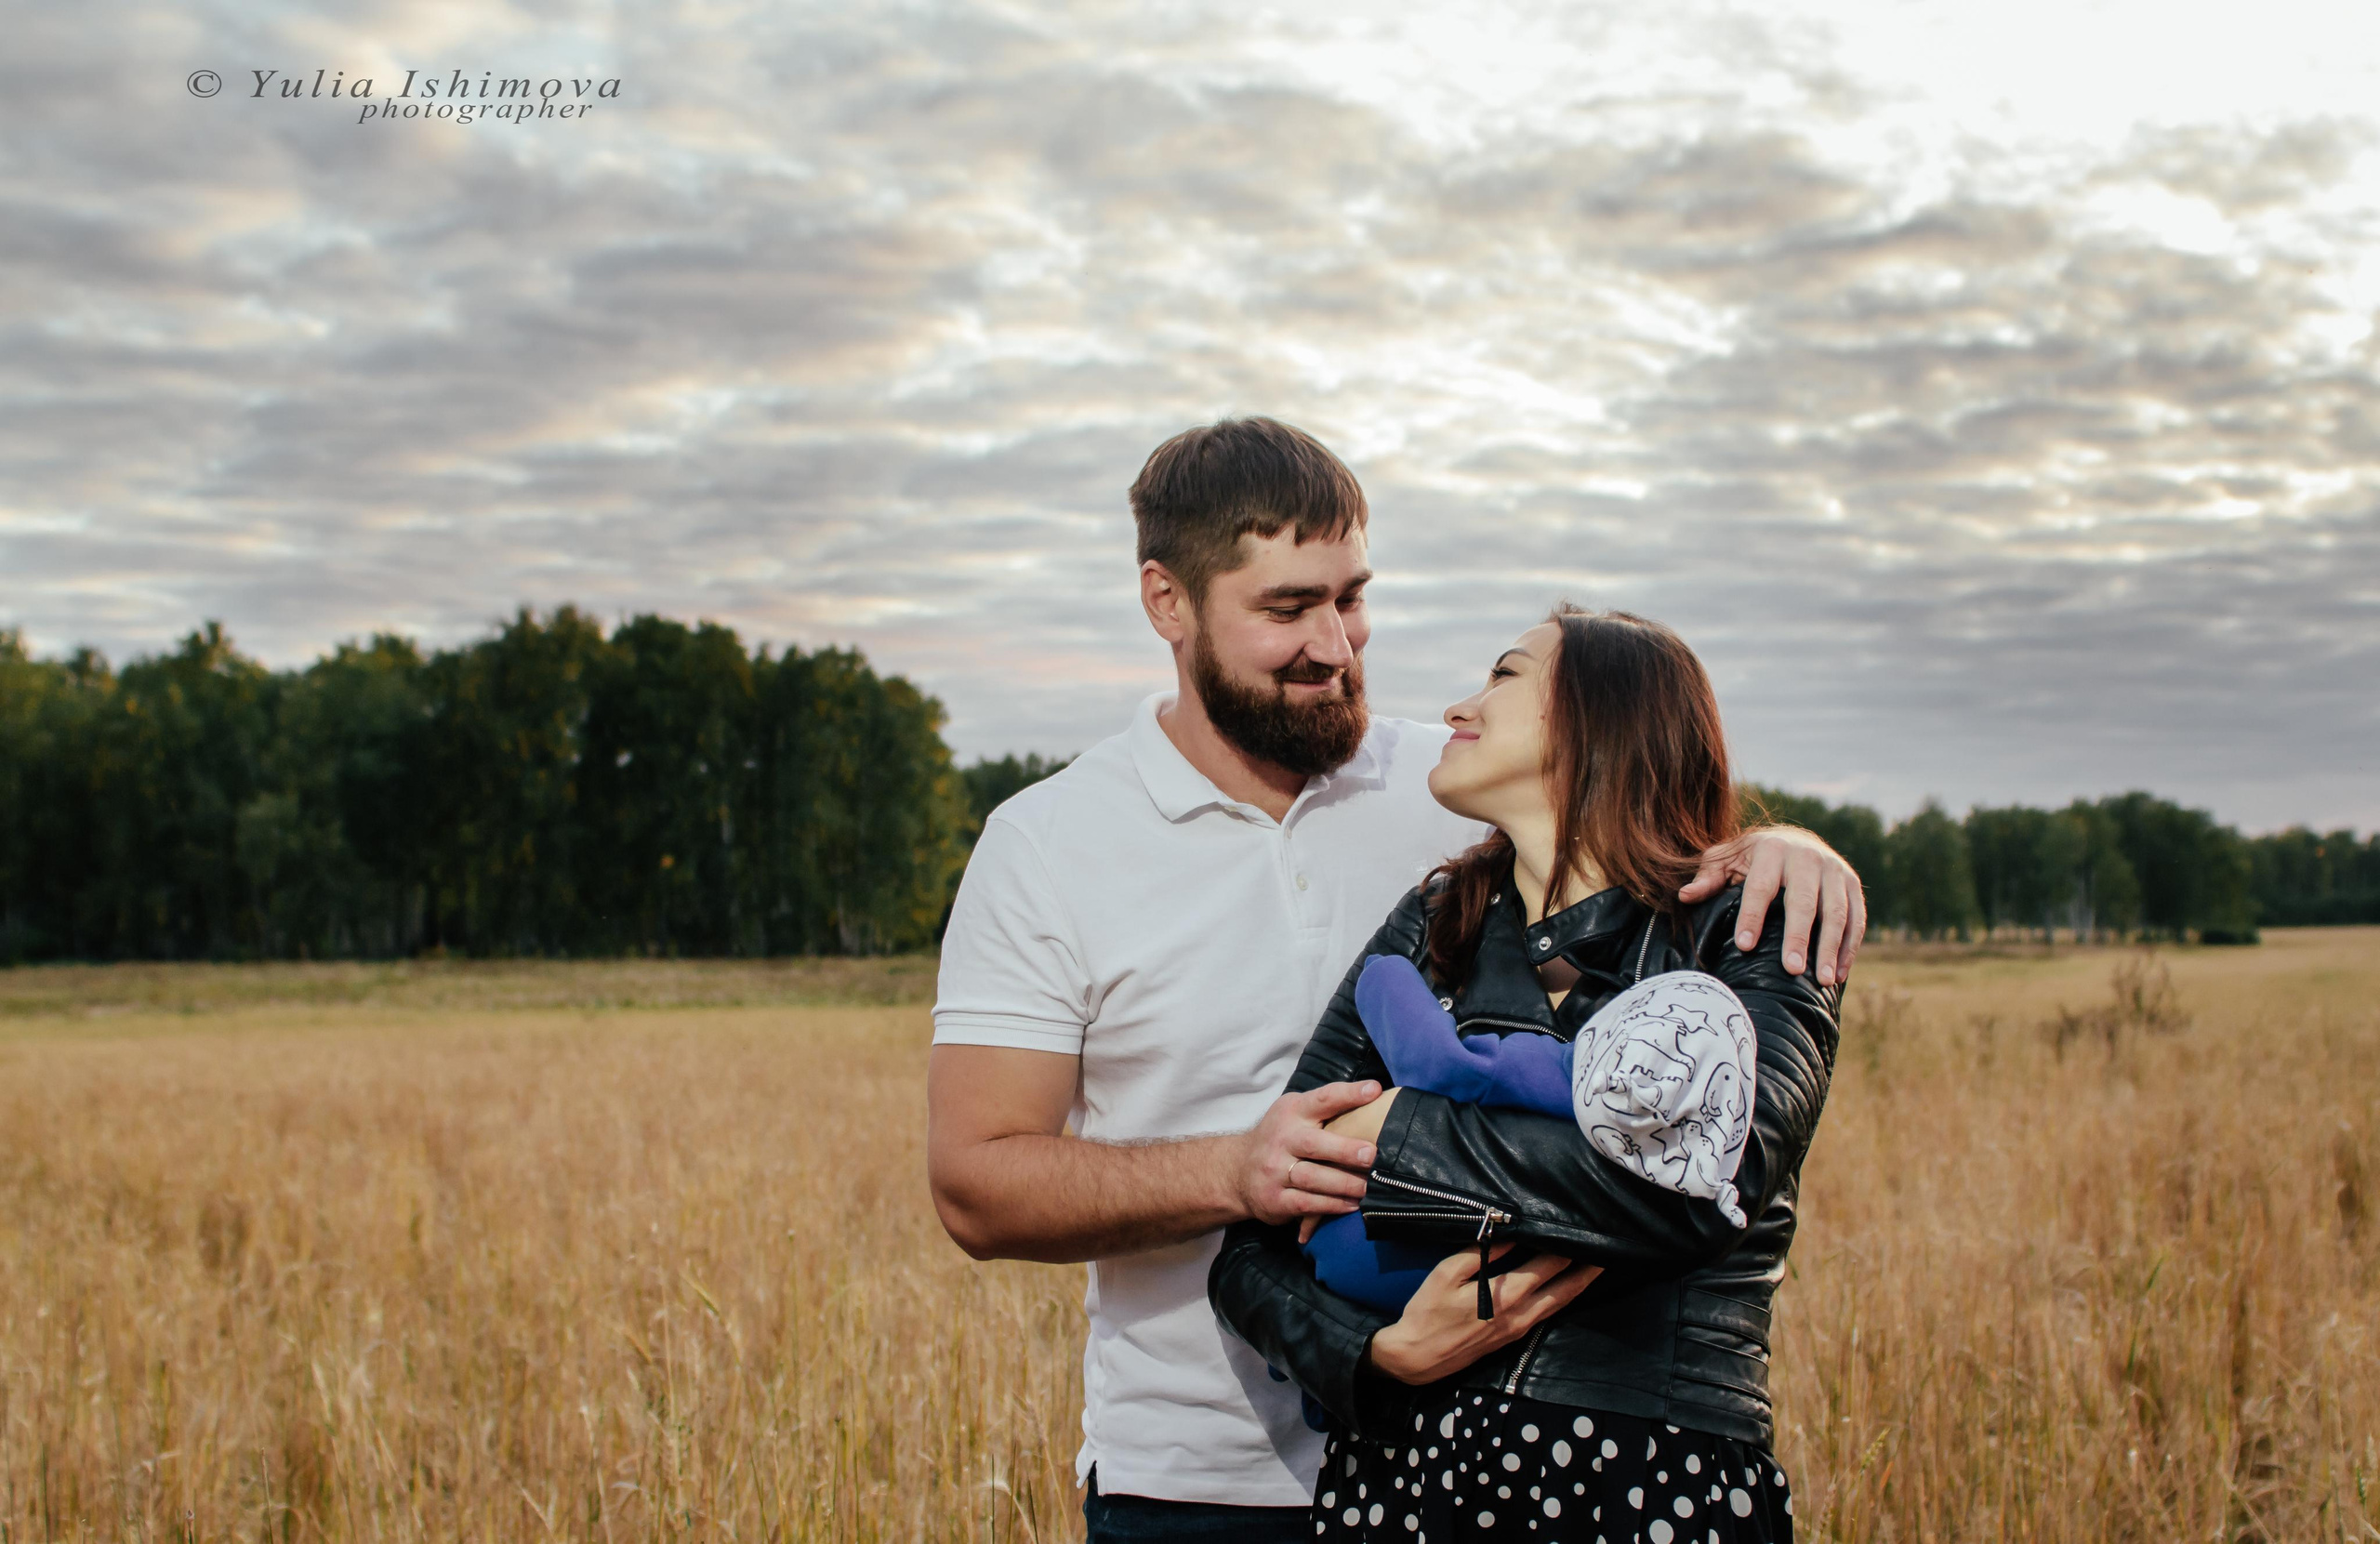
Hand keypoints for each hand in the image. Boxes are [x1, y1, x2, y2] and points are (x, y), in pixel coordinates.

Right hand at [1236, 1081, 1383, 1226]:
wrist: (1238, 1171)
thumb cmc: (1281, 1139)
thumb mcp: (1296, 1114)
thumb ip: (1326, 1108)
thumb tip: (1375, 1098)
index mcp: (1292, 1112)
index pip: (1322, 1099)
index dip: (1348, 1094)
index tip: (1374, 1090)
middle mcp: (1282, 1140)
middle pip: (1314, 1144)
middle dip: (1344, 1149)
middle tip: (1372, 1155)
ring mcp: (1275, 1171)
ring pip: (1312, 1178)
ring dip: (1344, 1184)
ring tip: (1370, 1187)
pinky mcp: (1275, 1199)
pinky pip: (1307, 1203)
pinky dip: (1332, 1205)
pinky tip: (1351, 1205)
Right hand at [1365, 1244, 1599, 1384]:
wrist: (1416, 1358)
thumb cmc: (1427, 1313)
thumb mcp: (1446, 1275)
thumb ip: (1481, 1253)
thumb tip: (1510, 1233)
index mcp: (1506, 1295)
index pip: (1548, 1265)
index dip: (1567, 1246)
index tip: (1582, 1228)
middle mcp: (1521, 1313)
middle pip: (1565, 1287)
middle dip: (1587, 1267)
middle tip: (1606, 1247)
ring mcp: (1520, 1328)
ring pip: (1561, 1304)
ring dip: (1580, 1284)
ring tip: (1596, 1266)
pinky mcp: (1514, 1337)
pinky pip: (1547, 1314)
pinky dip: (1562, 1298)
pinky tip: (1565, 1288)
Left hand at [1679, 826, 1865, 985]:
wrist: (1795, 838)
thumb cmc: (1751, 858)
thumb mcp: (1726, 859)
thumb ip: (1708, 878)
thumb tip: (1684, 896)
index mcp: (1771, 850)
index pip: (1760, 887)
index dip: (1752, 916)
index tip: (1744, 946)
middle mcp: (1807, 857)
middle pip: (1803, 901)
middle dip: (1798, 936)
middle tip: (1791, 969)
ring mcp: (1834, 870)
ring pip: (1836, 912)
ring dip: (1830, 947)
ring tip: (1823, 980)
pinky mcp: (1853, 884)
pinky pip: (1856, 918)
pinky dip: (1849, 947)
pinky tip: (1839, 975)